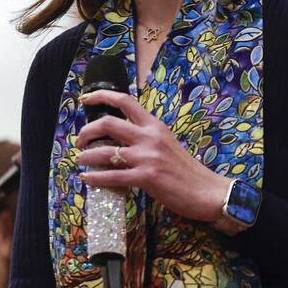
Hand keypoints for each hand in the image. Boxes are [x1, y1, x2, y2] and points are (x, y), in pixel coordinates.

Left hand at [74, 90, 235, 231]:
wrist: (207, 191)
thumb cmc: (186, 171)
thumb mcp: (166, 144)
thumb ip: (145, 139)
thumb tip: (119, 140)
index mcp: (155, 125)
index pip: (125, 101)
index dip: (101, 96)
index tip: (86, 99)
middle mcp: (150, 136)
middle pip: (108, 123)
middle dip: (87, 131)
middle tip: (80, 141)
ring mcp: (147, 157)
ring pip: (105, 151)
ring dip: (86, 156)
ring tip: (80, 161)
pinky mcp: (146, 177)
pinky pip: (112, 175)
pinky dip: (95, 177)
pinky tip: (88, 179)